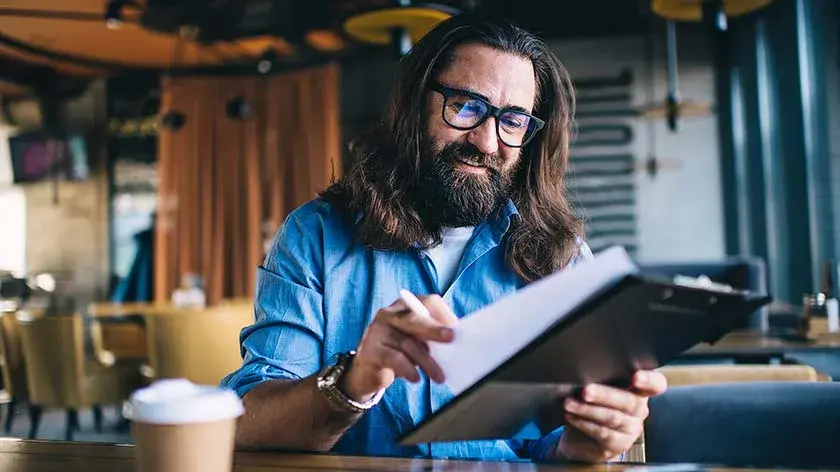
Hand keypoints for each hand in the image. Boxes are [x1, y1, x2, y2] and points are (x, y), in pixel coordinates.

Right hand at [340, 294, 458, 401]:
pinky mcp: (370, 350)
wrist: (366, 372)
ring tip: (438, 376)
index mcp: (405, 306)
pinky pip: (393, 358)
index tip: (456, 329)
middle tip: (450, 339)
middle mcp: (390, 314)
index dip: (443, 314)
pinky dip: (407, 368)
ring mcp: (377, 330)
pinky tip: (415, 378)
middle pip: (414, 319)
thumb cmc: (399, 353)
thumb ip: (432, 337)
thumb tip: (457, 344)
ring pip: (407, 343)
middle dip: (434, 329)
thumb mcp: (417, 341)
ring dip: (427, 361)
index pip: (428, 302)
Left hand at [554, 370, 666, 462]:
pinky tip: (571, 416)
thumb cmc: (590, 404)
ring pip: (614, 418)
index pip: (656, 384)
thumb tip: (584, 369)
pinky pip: (603, 433)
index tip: (636, 377)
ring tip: (569, 403)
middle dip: (605, 394)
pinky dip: (584, 423)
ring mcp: (632, 428)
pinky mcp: (619, 444)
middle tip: (585, 391)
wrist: (581, 437)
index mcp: (639, 390)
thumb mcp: (597, 387)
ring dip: (588, 409)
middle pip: (630, 401)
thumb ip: (600, 377)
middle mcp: (639, 409)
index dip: (649, 380)